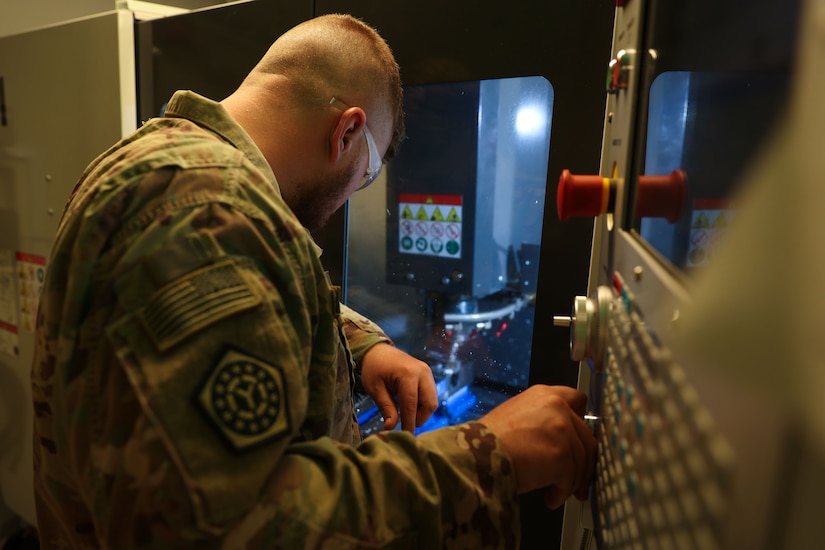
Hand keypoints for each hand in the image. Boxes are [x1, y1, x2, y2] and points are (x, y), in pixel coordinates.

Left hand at [360, 343, 437, 432]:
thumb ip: (386, 408)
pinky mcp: (428, 374)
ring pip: (432, 400)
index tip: (406, 437)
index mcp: (408, 374)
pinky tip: (410, 406)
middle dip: (419, 418)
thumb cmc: (374, 368)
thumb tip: (391, 427)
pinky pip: (430, 394)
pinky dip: (423, 404)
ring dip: (422, 412)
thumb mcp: (375, 389)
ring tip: (406, 415)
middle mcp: (422, 372)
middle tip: (405, 425)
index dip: (409, 422)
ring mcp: (427, 372)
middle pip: (429, 404)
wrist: (378, 350)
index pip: (411, 404)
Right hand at [479, 385, 595, 508]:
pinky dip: (561, 493)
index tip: (579, 440)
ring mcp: (562, 431)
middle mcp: (558, 407)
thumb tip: (557, 442)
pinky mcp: (562, 456)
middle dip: (583, 463)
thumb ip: (542, 420)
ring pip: (581, 462)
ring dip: (570, 482)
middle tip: (577, 482)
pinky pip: (571, 480)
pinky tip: (549, 498)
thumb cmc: (487, 440)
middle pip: (586, 438)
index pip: (578, 400)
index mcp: (545, 395)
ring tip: (554, 493)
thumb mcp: (515, 415)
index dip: (581, 422)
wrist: (476, 454)